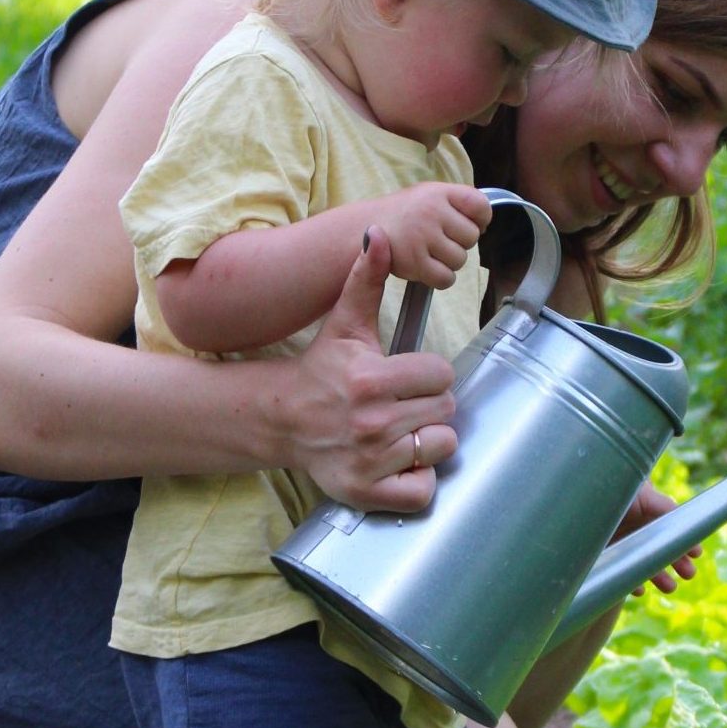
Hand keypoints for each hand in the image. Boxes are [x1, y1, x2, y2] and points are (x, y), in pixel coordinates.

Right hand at [285, 228, 458, 512]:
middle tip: (403, 403)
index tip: (408, 376)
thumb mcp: (344, 324)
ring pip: (439, 448)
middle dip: (428, 406)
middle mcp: (371, 422)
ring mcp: (370, 461)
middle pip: (444, 411)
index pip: (440, 375)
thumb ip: (365, 279)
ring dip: (426, 442)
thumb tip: (378, 234)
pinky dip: (417, 481)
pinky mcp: (367, 492)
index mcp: (370, 379)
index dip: (429, 374)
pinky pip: (422, 491)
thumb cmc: (321, 371)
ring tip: (400, 431)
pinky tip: (398, 462)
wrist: (282, 420)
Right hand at [374, 182, 492, 290]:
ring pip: (460, 260)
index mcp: (438, 192)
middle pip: (472, 237)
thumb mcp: (429, 195)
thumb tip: (485, 224)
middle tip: (440, 240)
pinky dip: (441, 278)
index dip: (482, 218)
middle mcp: (431, 212)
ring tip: (431, 253)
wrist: (365, 229)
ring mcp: (422, 237)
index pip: (480, 205)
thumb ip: (457, 203)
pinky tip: (428, 268)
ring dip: (450, 262)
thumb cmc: (405, 214)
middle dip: (460, 242)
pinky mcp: (414, 262)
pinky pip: (446, 278)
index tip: (471, 224)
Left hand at [612, 481, 700, 594]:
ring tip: (670, 587)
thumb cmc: (602, 487)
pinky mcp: (603, 557)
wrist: (564, 500)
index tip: (697, 553)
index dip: (684, 539)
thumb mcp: (635, 492)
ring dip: (659, 575)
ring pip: (643, 562)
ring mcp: (618, 542)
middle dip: (677, 560)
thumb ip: (658, 503)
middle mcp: (633, 526)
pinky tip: (637, 589)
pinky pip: (621, 573)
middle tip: (689, 574)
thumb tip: (681, 518)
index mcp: (643, 507)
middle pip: (660, 546)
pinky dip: (631, 581)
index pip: (669, 525)